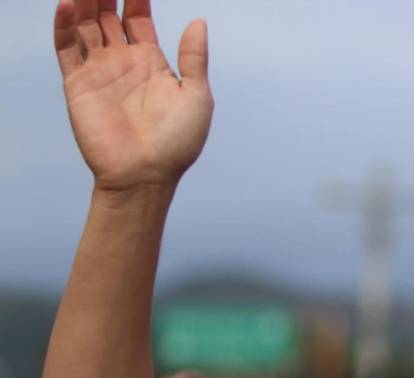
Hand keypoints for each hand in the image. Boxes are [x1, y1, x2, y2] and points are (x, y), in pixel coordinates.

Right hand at [54, 0, 212, 192]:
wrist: (146, 174)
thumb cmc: (177, 142)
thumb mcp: (196, 96)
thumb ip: (193, 58)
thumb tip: (198, 22)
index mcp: (151, 63)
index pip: (138, 19)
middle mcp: (122, 63)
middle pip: (107, 16)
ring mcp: (98, 71)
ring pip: (84, 24)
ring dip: (83, 2)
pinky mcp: (78, 83)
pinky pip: (66, 47)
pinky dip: (64, 24)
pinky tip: (68, 3)